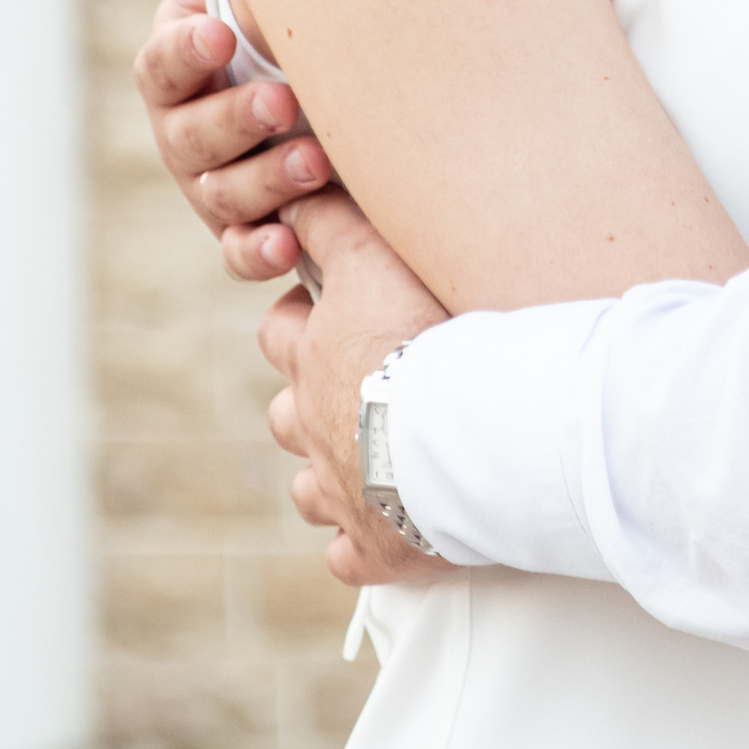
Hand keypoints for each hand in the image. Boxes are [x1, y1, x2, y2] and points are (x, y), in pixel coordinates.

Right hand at [133, 0, 333, 279]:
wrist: (314, 110)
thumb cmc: (260, 42)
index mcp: (176, 74)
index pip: (163, 65)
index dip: (186, 51)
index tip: (220, 32)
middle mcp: (185, 137)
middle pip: (193, 136)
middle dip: (235, 120)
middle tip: (282, 102)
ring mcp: (214, 191)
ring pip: (225, 196)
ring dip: (266, 181)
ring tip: (315, 161)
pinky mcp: (247, 234)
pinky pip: (243, 254)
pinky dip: (261, 253)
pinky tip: (290, 245)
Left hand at [258, 191, 454, 590]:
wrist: (466, 435)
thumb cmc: (427, 339)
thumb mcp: (375, 258)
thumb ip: (335, 221)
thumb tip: (295, 192)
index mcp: (316, 360)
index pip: (282, 333)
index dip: (300, 322)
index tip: (327, 315)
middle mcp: (315, 427)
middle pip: (285, 416)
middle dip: (308, 405)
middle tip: (352, 394)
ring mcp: (340, 493)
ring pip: (310, 488)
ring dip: (332, 477)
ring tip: (372, 467)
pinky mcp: (374, 549)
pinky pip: (351, 556)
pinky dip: (364, 545)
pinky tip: (388, 535)